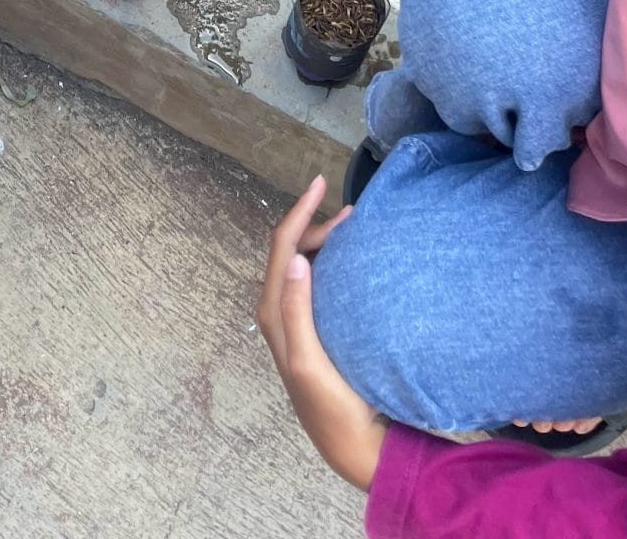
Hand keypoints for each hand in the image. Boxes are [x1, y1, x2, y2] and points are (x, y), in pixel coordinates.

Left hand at [258, 176, 386, 493]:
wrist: (350, 443)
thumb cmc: (330, 405)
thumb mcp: (308, 360)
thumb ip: (297, 311)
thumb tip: (297, 259)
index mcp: (273, 311)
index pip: (282, 246)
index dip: (299, 211)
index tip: (320, 182)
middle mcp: (278, 310)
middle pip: (291, 249)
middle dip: (314, 222)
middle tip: (352, 212)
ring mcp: (295, 319)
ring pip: (303, 263)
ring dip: (322, 239)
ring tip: (353, 227)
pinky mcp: (313, 329)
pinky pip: (315, 280)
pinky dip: (330, 260)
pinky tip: (351, 260)